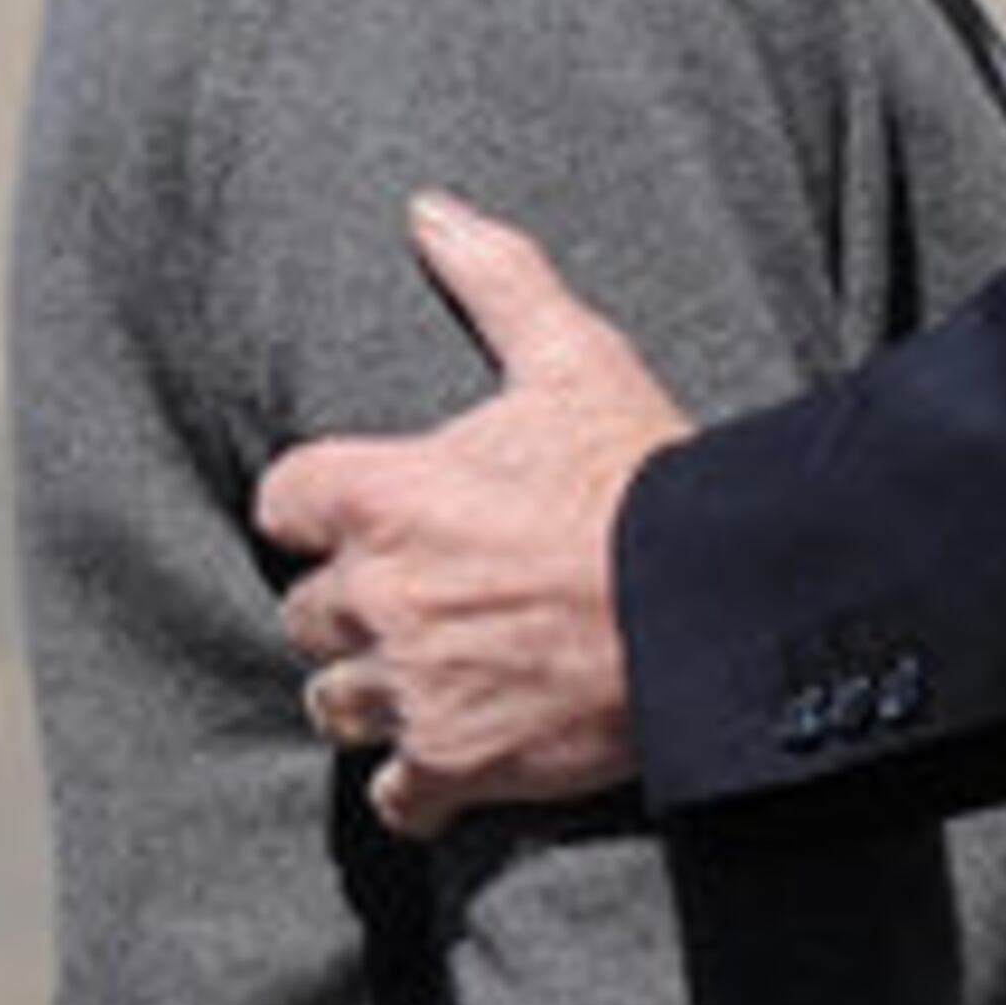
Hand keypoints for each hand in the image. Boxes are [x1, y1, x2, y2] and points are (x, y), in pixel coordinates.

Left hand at [254, 192, 688, 839]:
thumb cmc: (649, 481)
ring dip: (380, 693)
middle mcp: (378, 596)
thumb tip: (430, 208)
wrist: (719, 606)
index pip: (286, 502)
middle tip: (429, 600)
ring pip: (336, 704)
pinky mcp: (458, 765)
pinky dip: (422, 787)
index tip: (373, 517)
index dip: (327, 509)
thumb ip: (497, 281)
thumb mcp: (579, 360)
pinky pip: (396, 796)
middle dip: (357, 608)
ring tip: (442, 677)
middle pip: (306, 613)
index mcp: (384, 495)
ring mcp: (412, 687)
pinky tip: (463, 760)